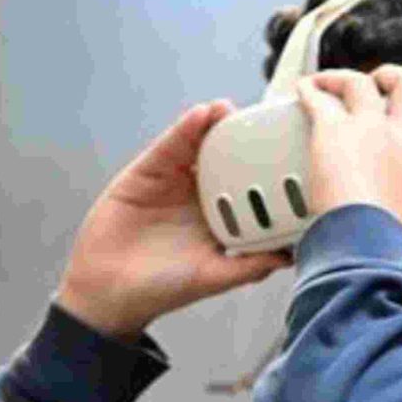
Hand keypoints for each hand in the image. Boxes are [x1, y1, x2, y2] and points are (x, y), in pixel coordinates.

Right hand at [55, 101, 292, 339]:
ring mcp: (174, 182)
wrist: (109, 293)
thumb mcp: (214, 276)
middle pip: (227, 158)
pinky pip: (169, 148)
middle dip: (243, 137)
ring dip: (215, 125)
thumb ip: (251, 265)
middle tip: (263, 117)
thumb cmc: (163, 288)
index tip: (289, 147)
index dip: (267, 166)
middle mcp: (201, 195)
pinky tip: (200, 116)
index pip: (250, 184)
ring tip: (230, 109)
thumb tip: (292, 257)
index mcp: (222, 216)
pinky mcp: (148, 173)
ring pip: (199, 147)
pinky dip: (184, 130)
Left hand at [291, 64, 401, 229]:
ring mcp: (368, 129)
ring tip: (326, 83)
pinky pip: (319, 97)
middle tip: (378, 80)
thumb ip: (397, 208)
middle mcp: (398, 140)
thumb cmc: (377, 238)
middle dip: (394, 75)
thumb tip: (390, 225)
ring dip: (341, 77)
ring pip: (360, 82)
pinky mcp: (333, 128)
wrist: (361, 237)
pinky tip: (303, 89)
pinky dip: (309, 89)